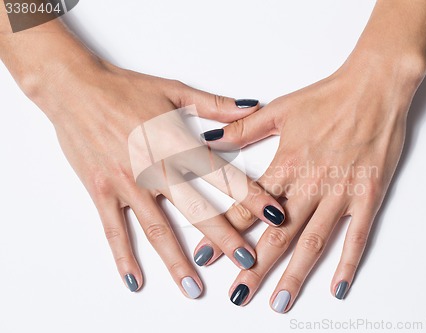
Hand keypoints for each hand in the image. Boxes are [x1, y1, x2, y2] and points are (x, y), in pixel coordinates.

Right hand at [27, 58, 284, 294]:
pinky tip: (135, 280)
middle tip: (247, 262)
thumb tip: (252, 106)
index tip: (275, 216)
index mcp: (177, 143)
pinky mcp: (102, 191)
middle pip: (196, 209)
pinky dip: (124, 257)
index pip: (223, 175)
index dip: (252, 196)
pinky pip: (114, 230)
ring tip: (194, 287)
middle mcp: (155, 168)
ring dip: (177, 260)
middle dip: (225, 238)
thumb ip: (216, 105)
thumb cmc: (125, 88)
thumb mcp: (175, 91)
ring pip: (157, 228)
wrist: (75, 88)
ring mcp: (127, 183)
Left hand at [196, 51, 425, 306]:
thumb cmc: (328, 97)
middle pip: (277, 235)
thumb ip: (244, 129)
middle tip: (238, 296)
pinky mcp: (368, 195)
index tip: (206, 256)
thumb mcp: (280, 109)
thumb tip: (210, 138)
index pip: (248, 207)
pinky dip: (347, 263)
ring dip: (294, 275)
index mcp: (286, 164)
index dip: (224, 233)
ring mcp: (341, 193)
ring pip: (313, 242)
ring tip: (279, 302)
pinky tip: (338, 286)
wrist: (374, 86)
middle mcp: (311, 184)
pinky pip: (357, 236)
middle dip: (254, 268)